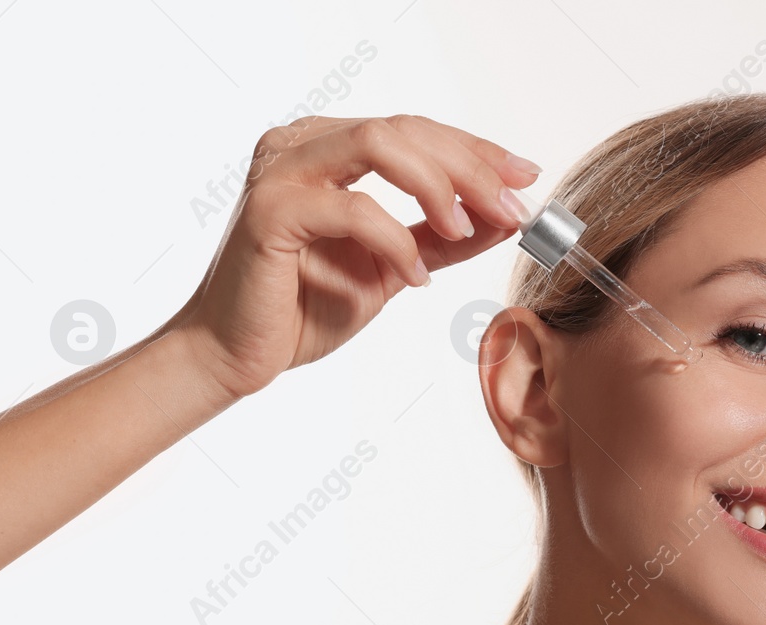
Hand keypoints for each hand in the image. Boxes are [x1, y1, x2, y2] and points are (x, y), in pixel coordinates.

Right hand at [172, 114, 537, 400]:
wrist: (240, 353)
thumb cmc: (305, 307)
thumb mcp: (398, 267)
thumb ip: (445, 238)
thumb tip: (506, 218)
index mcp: (329, 147)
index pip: (416, 131)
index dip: (476, 151)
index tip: (525, 178)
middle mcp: (301, 144)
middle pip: (405, 129)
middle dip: (469, 167)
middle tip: (511, 207)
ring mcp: (280, 170)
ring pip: (378, 143)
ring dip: (437, 185)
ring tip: (467, 229)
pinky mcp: (269, 210)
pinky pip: (351, 208)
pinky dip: (396, 240)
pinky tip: (415, 276)